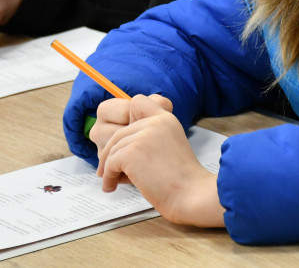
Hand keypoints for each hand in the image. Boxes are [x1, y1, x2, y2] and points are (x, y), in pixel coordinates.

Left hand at [97, 94, 225, 227]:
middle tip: (107, 169)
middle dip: (111, 152)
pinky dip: (108, 177)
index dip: (126, 119)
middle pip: (119, 133)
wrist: (191, 194)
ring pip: (113, 149)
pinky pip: (110, 163)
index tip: (124, 141)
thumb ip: (149, 138)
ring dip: (108, 168)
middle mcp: (154, 122)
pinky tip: (110, 186)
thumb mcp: (169, 147)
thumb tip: (117, 146)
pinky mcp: (133, 152)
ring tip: (110, 182)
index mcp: (165, 119)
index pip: (138, 102)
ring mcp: (143, 135)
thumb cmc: (182, 180)